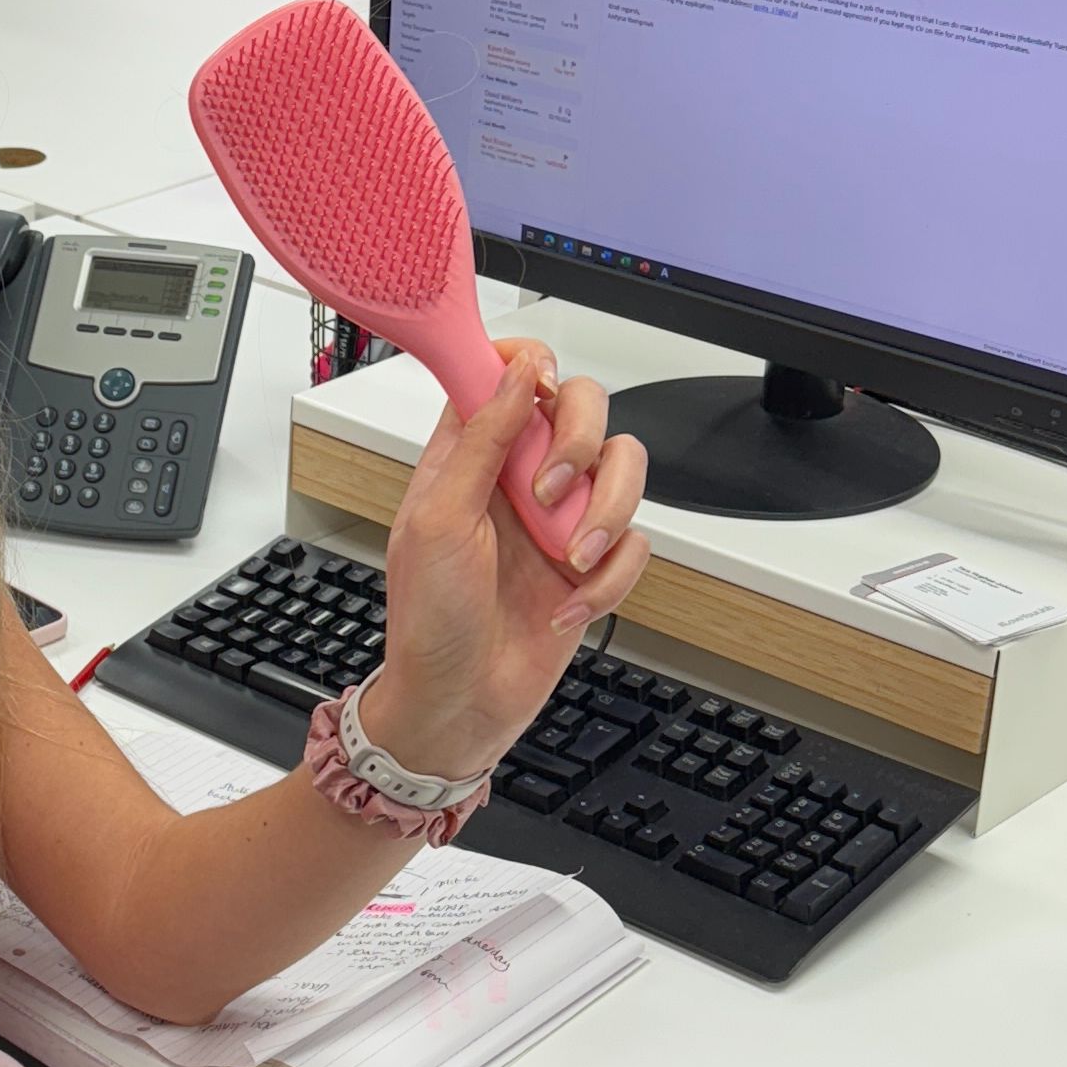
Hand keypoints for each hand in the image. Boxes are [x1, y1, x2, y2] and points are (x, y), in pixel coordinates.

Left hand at [361, 338, 650, 780]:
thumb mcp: (438, 521)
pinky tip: (565, 608)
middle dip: (581, 442)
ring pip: (625, 469)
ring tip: (568, 560)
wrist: (457, 706)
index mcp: (467, 456)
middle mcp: (519, 478)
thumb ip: (479, 439)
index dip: (527, 361)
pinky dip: (610, 579)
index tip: (537, 382)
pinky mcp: (592, 565)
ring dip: (607, 515)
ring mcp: (560, 520)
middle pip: (584, 405)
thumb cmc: (429, 622)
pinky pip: (637, 544)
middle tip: (547, 492)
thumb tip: (514, 371)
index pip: (505, 373)